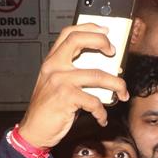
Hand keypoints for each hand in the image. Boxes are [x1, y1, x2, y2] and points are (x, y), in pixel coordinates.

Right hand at [18, 23, 128, 148]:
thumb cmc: (50, 107)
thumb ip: (73, 72)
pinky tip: (101, 117)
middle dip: (101, 42)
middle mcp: (54, 67)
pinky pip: (94, 101)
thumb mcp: (56, 83)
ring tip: (122, 93)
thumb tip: (104, 67)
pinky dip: (102, 112)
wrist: (34, 129)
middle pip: (79, 41)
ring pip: (97, 75)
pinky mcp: (66, 98)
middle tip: (114, 53)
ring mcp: (60, 81)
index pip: (69, 33)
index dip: (89, 28)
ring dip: (117, 85)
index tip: (106, 31)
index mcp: (52, 61)